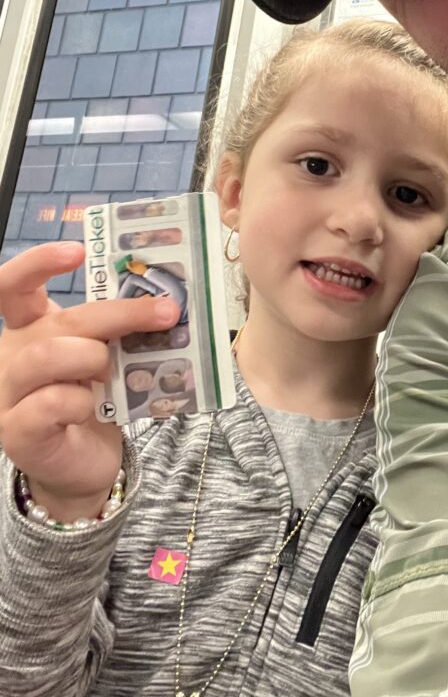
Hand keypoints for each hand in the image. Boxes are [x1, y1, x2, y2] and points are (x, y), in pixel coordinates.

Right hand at [0, 242, 178, 520]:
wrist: (83, 464)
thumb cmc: (95, 399)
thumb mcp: (106, 355)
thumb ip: (117, 329)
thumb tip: (165, 302)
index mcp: (31, 327)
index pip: (15, 285)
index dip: (38, 263)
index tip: (76, 250)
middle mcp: (13, 354)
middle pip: (61, 321)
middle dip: (119, 314)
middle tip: (165, 313)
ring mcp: (9, 393)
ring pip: (47, 356)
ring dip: (93, 358)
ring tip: (111, 373)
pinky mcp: (17, 431)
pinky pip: (50, 403)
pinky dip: (80, 402)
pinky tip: (90, 409)